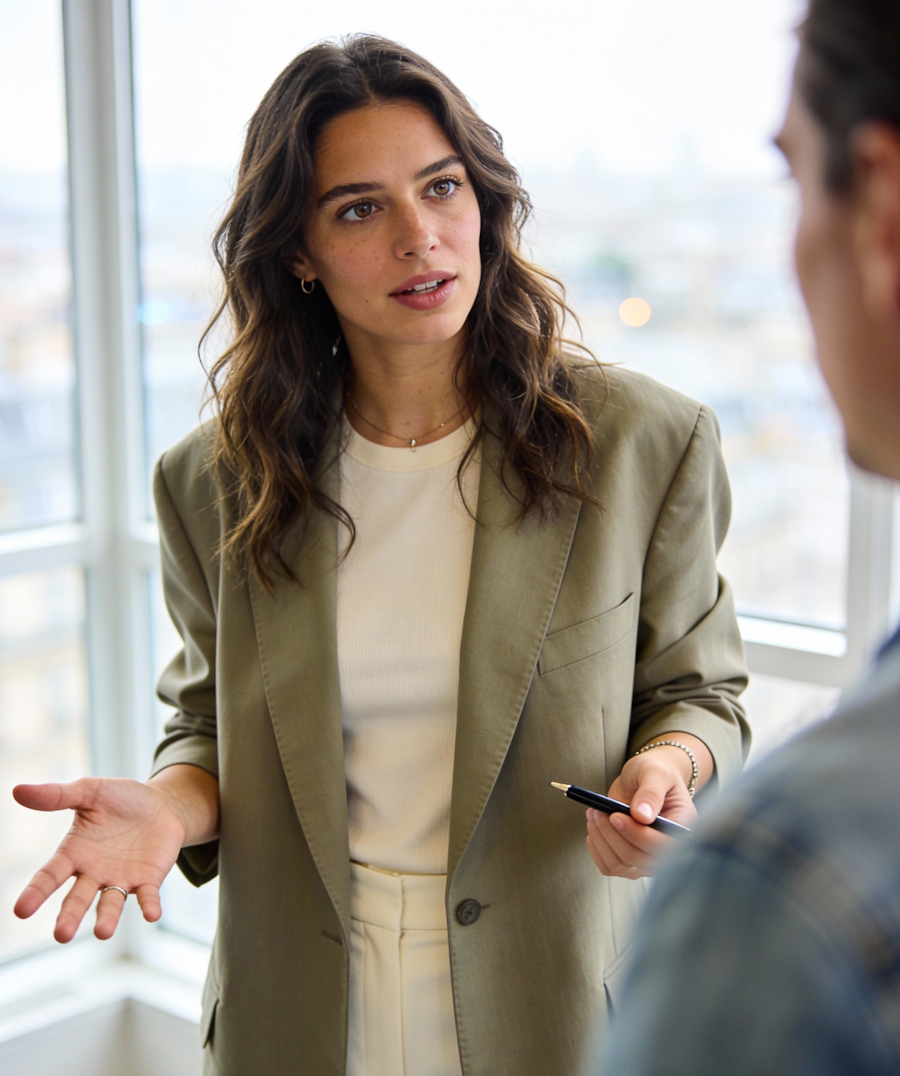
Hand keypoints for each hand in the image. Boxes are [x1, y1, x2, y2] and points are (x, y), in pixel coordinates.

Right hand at [12, 778, 188, 942]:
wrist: (161, 804)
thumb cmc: (120, 800)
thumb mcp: (89, 792)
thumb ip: (57, 795)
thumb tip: (18, 790)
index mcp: (74, 854)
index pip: (49, 876)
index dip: (36, 892)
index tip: (21, 910)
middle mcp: (93, 873)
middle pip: (77, 898)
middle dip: (70, 916)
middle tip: (62, 935)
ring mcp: (120, 880)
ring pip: (110, 903)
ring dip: (107, 918)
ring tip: (103, 932)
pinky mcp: (148, 880)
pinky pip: (147, 896)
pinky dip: (149, 905)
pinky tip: (152, 915)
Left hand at [585, 748, 698, 879]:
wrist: (647, 777)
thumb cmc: (656, 772)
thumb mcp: (655, 773)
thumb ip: (651, 792)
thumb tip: (642, 816)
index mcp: (682, 827)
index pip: (661, 845)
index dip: (636, 834)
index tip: (615, 816)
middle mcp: (669, 847)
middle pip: (638, 858)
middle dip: (612, 834)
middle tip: (597, 811)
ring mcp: (650, 856)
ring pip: (622, 865)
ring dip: (602, 841)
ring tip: (593, 815)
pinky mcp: (634, 859)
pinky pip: (612, 867)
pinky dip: (598, 851)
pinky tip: (594, 830)